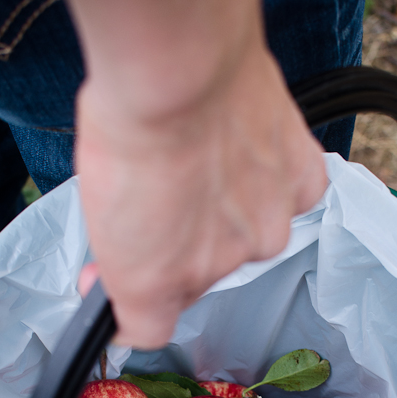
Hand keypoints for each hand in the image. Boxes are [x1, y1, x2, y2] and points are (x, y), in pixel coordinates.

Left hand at [61, 0, 326, 348]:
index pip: (149, 328)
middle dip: (182, 241)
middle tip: (164, 186)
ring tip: (207, 155)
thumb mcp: (94, 201)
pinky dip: (273, 179)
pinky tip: (250, 149)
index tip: (115, 271)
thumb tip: (113, 272)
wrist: (180, 68)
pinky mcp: (301, 187)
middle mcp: (217, 271)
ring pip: (248, 234)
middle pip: (200, 273)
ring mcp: (266, 230)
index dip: (128, 301)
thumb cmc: (127, 121)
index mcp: (155, 285)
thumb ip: (115, 248)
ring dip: (229, 207)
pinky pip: (292, 196)